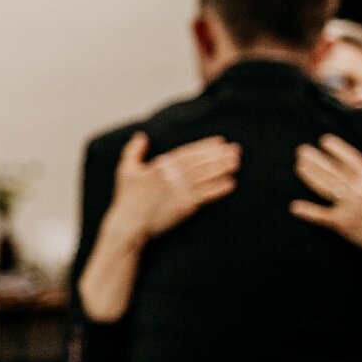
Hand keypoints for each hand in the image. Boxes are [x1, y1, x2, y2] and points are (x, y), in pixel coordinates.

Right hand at [103, 132, 240, 243]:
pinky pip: (206, 195)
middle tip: (235, 149)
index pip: (188, 152)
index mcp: (160, 166)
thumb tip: (141, 136)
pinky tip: (231, 184)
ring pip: (206, 176)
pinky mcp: (185, 206)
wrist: (129, 225)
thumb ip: (133, 151)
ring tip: (236, 162)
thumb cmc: (127, 199)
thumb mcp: (125, 171)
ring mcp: (179, 191)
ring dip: (222, 168)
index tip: (219, 141)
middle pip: (200, 162)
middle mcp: (172, 176)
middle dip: (219, 155)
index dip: (205, 146)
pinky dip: (219, 189)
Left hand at [291, 135, 361, 260]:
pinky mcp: (342, 224)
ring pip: (325, 188)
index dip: (337, 149)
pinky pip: (322, 216)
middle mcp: (358, 192)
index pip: (351, 160)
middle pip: (333, 171)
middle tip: (301, 151)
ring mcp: (349, 207)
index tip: (324, 140)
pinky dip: (308, 212)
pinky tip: (294, 206)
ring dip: (310, 176)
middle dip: (316, 160)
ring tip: (298, 166)